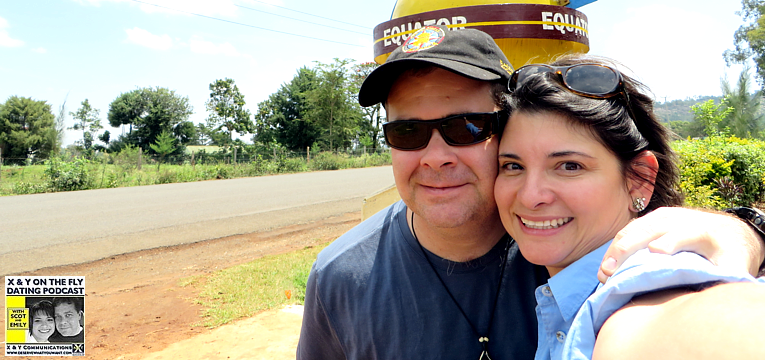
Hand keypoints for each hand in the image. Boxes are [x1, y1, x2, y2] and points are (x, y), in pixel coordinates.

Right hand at [598, 207, 764, 282]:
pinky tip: (607, 265)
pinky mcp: (652, 218)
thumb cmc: (729, 255)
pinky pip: (629, 229)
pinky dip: (616, 246)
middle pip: (650, 229)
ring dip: (616, 249)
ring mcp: (664, 216)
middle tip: (610, 271)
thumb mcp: (734, 266)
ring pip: (634, 228)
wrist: (729, 231)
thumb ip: (722, 276)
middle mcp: (681, 219)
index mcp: (704, 231)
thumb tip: (706, 294)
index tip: (655, 253)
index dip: (671, 241)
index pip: (685, 233)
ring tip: (604, 272)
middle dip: (628, 248)